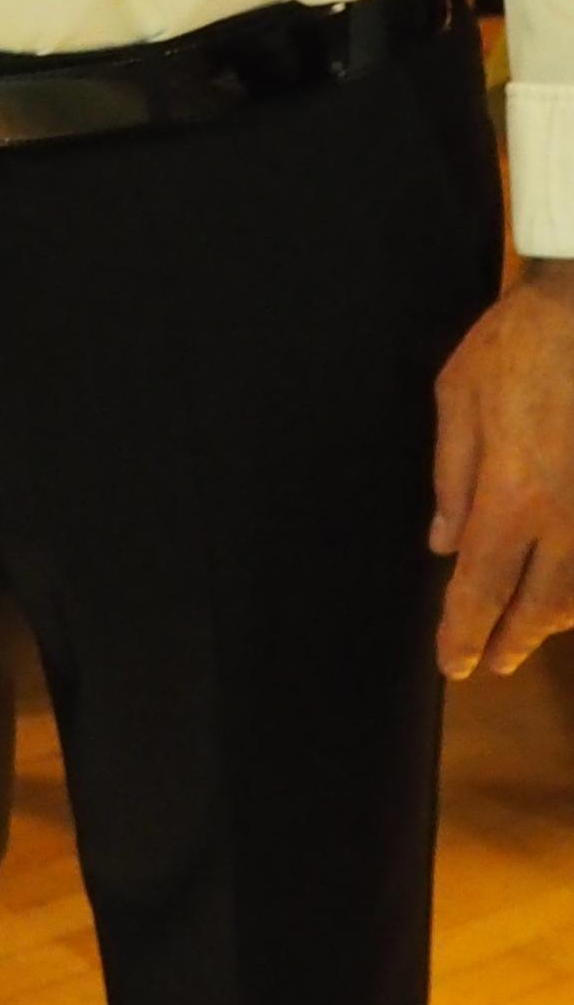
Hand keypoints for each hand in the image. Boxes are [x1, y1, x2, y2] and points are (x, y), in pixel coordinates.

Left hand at [433, 257, 573, 675]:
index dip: (464, 632)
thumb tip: (443, 545)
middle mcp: (566, 516)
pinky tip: (570, 588)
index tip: (454, 663)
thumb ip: (451, 476)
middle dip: (512, 640)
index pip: (480, 587)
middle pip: (540, 605)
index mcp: (511, 494)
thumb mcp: (458, 395)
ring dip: (555, 620)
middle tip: (490, 662)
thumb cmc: (519, 341)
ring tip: (529, 631)